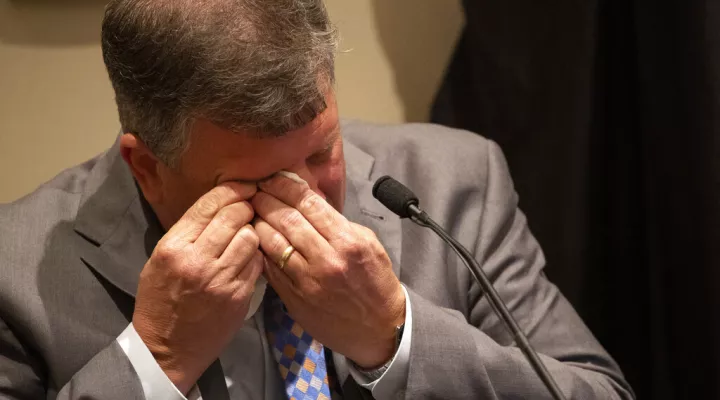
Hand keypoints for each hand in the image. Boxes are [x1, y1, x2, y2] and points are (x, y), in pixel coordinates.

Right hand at [133, 182, 263, 393]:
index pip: (210, 205)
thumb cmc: (159, 300)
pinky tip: (248, 258)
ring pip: (251, 237)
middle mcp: (197, 260)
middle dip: (246, 207)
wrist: (166, 349)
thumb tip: (221, 204)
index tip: (244, 186)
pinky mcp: (239, 296)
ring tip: (246, 236)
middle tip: (249, 208)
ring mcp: (221, 279)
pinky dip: (256, 256)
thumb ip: (189, 231)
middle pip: (235, 215)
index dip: (232, 190)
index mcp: (173, 247)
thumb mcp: (160, 259)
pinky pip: (257, 263)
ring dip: (252, 232)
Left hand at [252, 175, 405, 368]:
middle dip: (266, 200)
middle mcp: (327, 260)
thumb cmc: (376, 281)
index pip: (309, 204)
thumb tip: (309, 203)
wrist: (379, 327)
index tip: (273, 178)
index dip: (286, 186)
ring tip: (251, 212)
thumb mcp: (368, 243)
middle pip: (286, 220)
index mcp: (348, 241)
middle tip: (255, 190)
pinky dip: (260, 250)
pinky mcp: (295, 299)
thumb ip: (339, 223)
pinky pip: (270, 269)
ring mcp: (308, 282)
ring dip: (258, 223)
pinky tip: (255, 239)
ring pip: (272, 243)